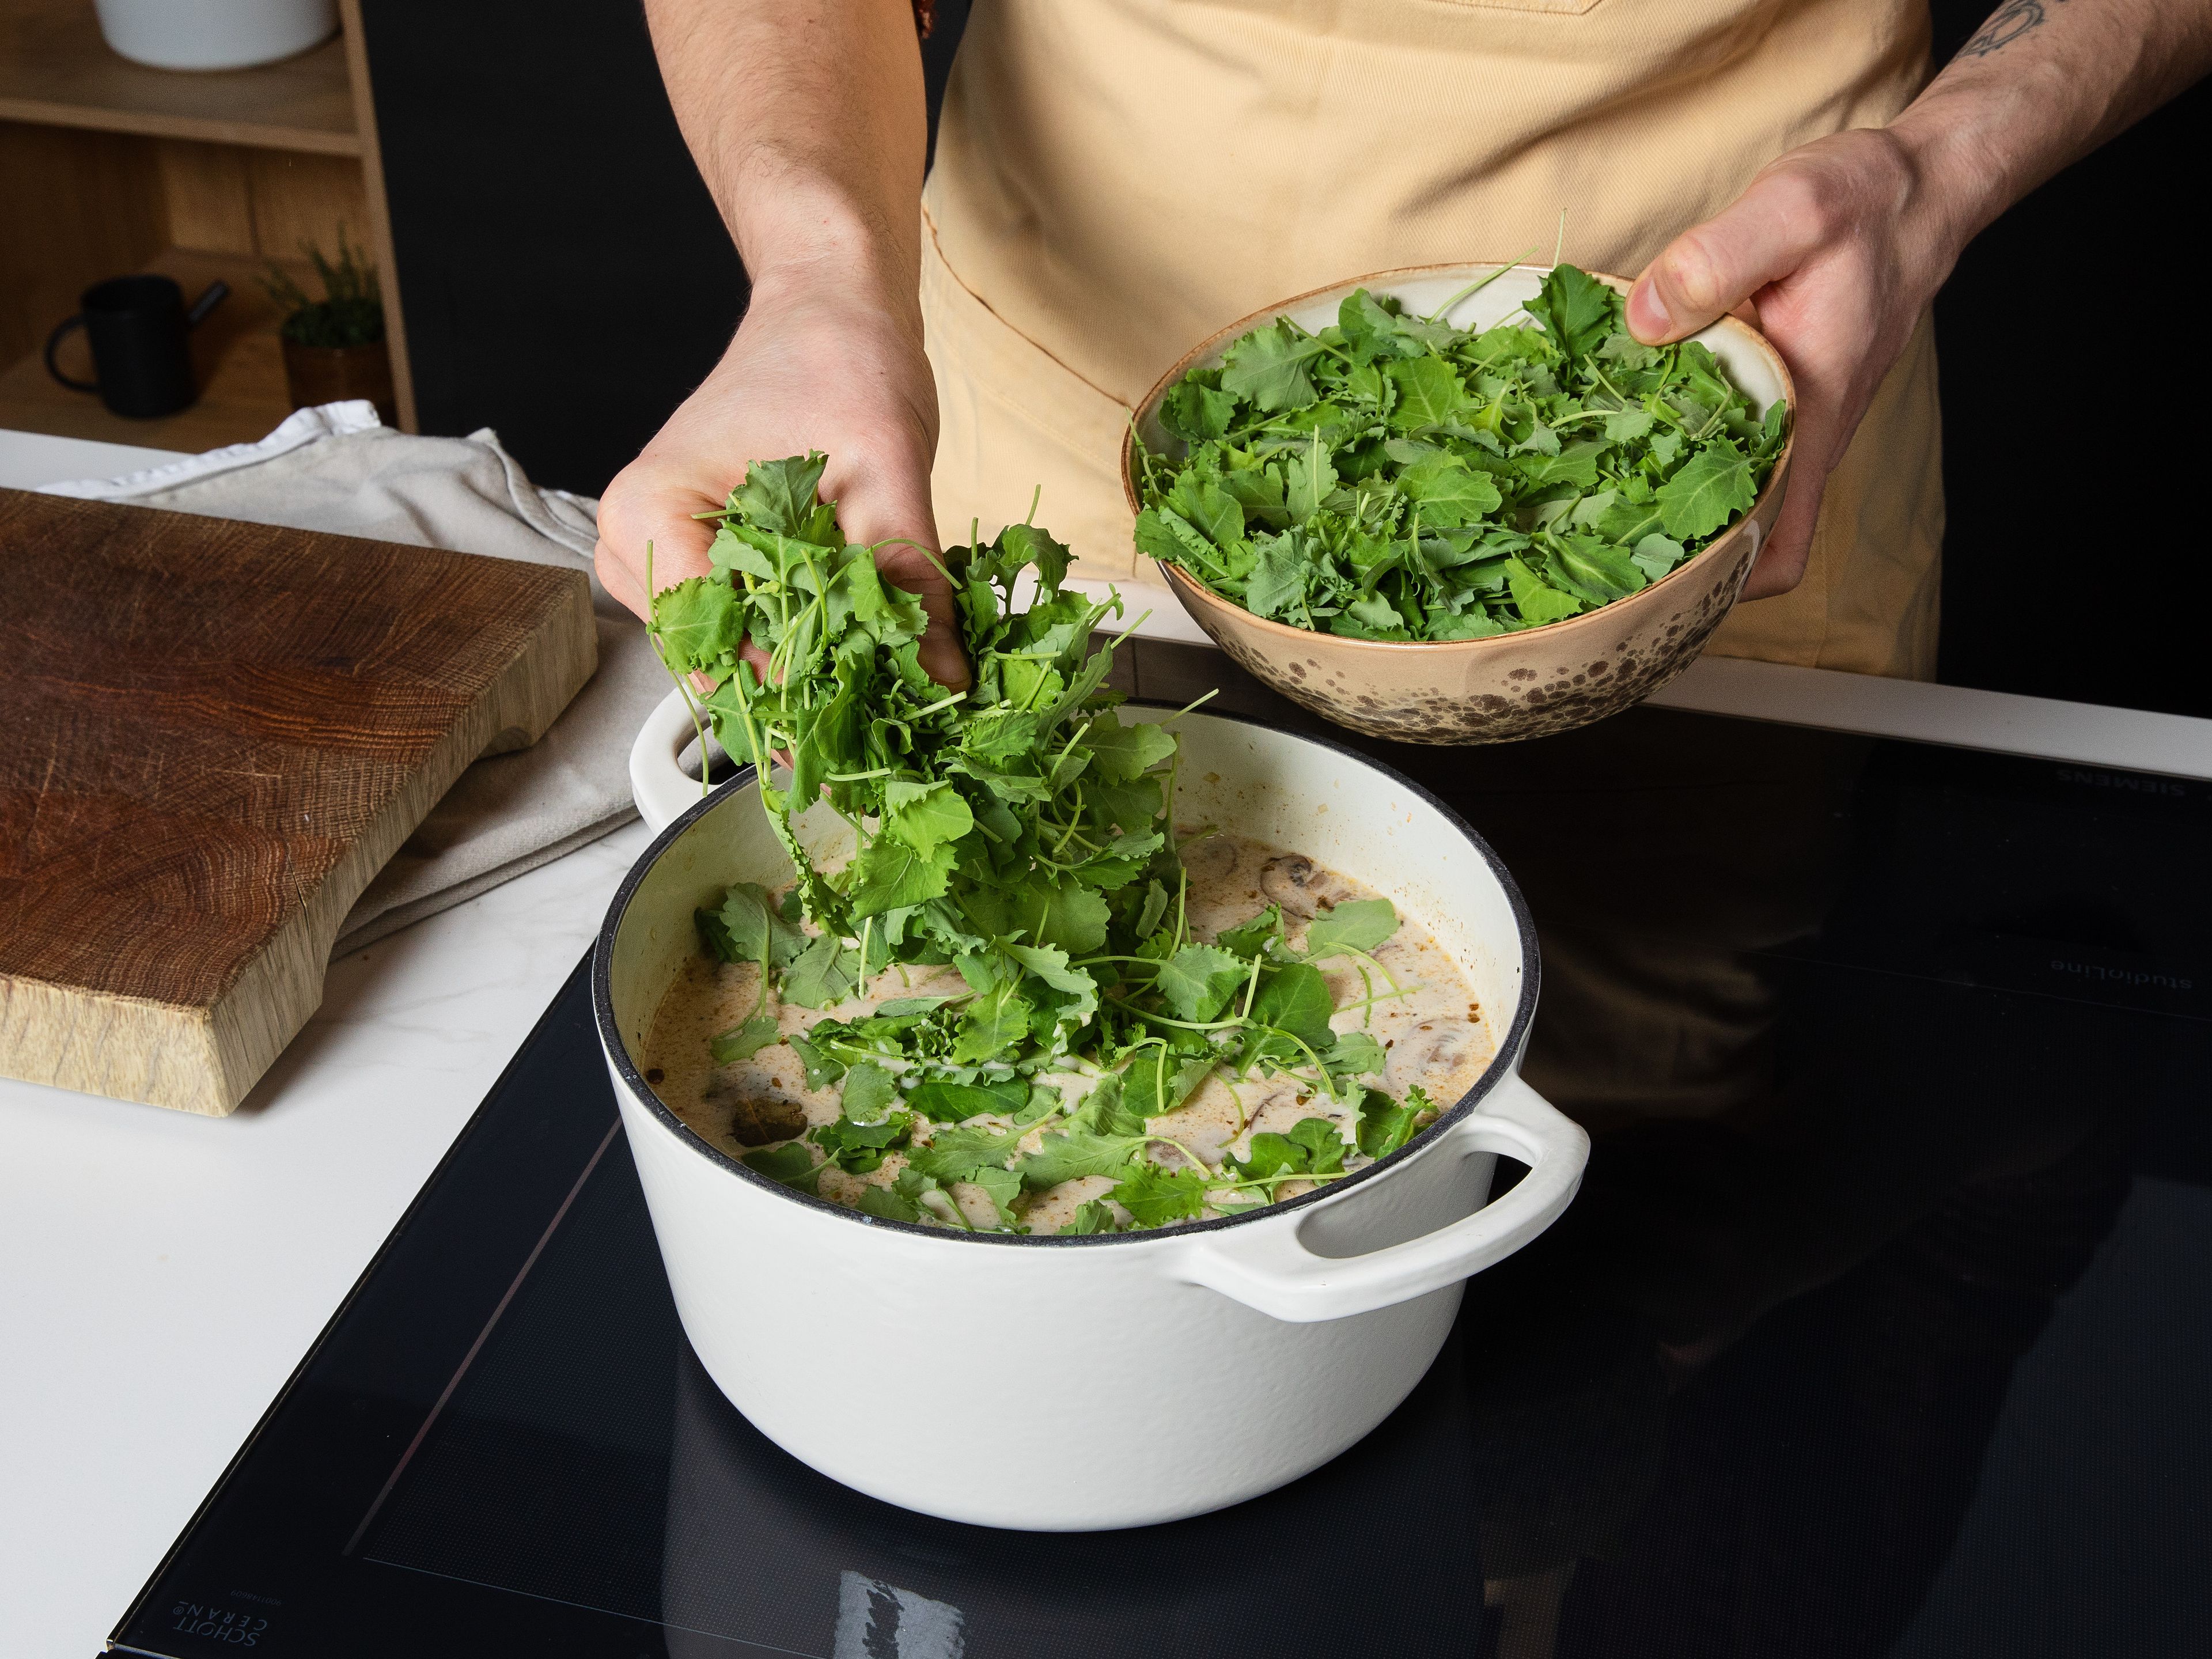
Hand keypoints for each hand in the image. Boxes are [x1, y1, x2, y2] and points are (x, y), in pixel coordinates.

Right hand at [594, 264, 969, 689]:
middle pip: (709, 655)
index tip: (862, 697)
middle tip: (875, 692)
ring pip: (722, 651)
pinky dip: (790, 637)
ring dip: (792, 665)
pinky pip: (736, 623)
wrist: (830, 304)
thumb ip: (909, 577)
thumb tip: (942, 677)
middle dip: (793, 681)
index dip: (788, 677)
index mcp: (651, 509)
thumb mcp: (888, 470)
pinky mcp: (697, 557)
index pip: (708, 637)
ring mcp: (658, 552)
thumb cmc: (841, 358)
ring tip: (865, 663)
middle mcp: (634, 538)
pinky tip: (845, 636)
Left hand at [1624, 127, 1962, 599]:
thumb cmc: (1868, 204)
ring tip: (1575, 485)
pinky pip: (1718, 438)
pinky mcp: (1770, 388)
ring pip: (1722, 487)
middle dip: (1667, 545)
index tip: (1655, 581)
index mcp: (1814, 418)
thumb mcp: (1793, 210)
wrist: (1916, 188)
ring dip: (1661, 491)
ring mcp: (1786, 416)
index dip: (1725, 583)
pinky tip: (1611, 412)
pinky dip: (1671, 437)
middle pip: (1737, 534)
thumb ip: (1716, 260)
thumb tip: (1643, 322)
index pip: (1783, 550)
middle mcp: (1801, 434)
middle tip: (1577, 534)